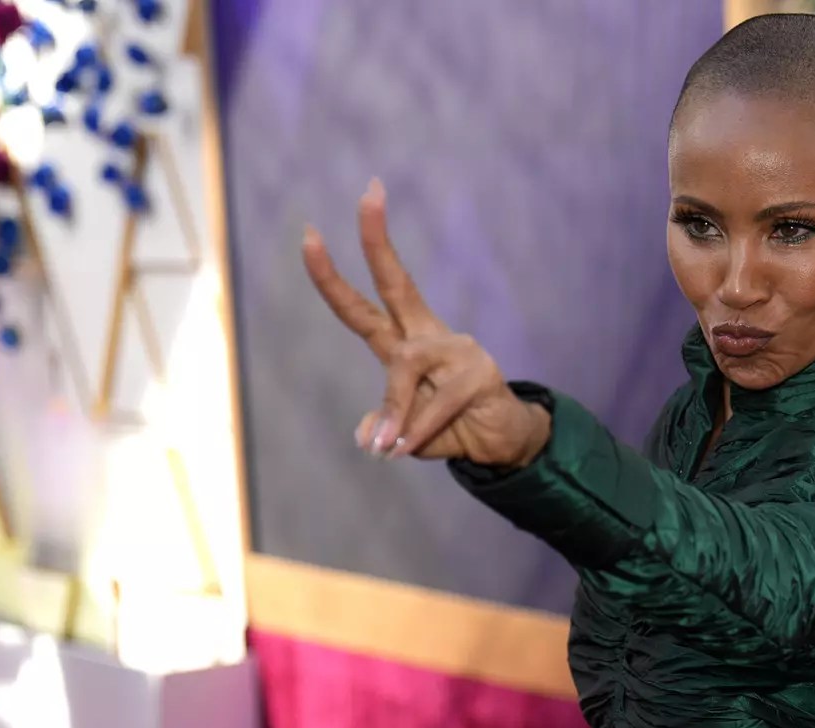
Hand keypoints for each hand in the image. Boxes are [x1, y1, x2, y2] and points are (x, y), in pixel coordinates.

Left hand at [301, 179, 549, 466]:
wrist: (503, 445)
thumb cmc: (452, 429)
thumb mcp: (406, 432)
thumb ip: (384, 425)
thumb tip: (369, 433)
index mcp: (406, 344)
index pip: (363, 306)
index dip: (332, 277)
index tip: (310, 234)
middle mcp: (430, 337)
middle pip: (397, 283)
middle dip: (378, 239)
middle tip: (368, 192)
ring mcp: (457, 350)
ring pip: (404, 366)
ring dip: (396, 410)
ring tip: (388, 448)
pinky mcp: (478, 374)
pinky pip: (435, 403)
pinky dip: (417, 430)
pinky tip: (406, 448)